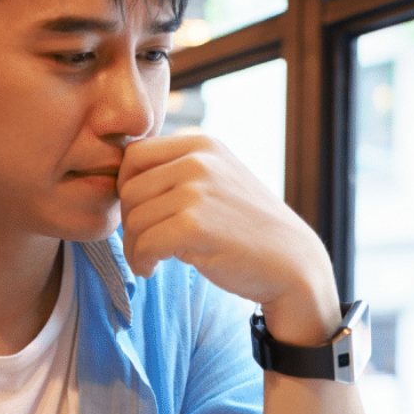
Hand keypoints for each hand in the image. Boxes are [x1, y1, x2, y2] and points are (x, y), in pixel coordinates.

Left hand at [117, 135, 335, 319]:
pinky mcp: (194, 225)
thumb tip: (122, 179)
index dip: (126, 187)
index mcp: (202, 144)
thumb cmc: (248, 228)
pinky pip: (144, 243)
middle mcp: (198, 160)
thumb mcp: (219, 180)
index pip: (134, 155)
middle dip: (128, 222)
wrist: (292, 263)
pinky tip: (153, 269)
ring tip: (149, 260)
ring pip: (133, 219)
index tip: (140, 214)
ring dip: (133, 247)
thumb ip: (179, 171)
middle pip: (129, 188)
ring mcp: (197, 191)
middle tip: (142, 245)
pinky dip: (141, 261)